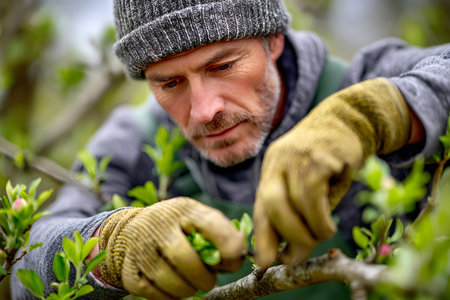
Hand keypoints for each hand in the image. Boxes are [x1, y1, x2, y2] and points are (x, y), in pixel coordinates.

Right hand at [98, 197, 244, 298]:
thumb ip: (220, 232)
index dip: (226, 241)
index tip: (236, 256)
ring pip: (169, 280)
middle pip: (184, 258)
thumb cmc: (176, 226)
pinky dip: (171, 297)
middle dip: (203, 277)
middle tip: (209, 280)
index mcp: (182, 209)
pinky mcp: (129, 270)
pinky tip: (176, 288)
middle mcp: (158, 225)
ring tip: (192, 283)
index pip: (208, 222)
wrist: (131, 230)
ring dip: (188, 289)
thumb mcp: (196, 219)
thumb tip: (240, 254)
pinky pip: (154, 294)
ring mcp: (140, 248)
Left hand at [254, 78, 411, 266]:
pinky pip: (313, 195)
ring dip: (307, 231)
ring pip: (293, 202)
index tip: (265, 262)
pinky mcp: (319, 156)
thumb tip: (290, 255)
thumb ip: (299, 215)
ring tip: (320, 236)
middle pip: (270, 203)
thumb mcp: (308, 186)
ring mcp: (297, 156)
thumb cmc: (328, 162)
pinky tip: (327, 227)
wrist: (348, 121)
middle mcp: (278, 161)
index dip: (261, 237)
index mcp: (271, 169)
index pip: (260, 206)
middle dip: (284, 235)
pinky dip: (319, 219)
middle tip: (297, 255)